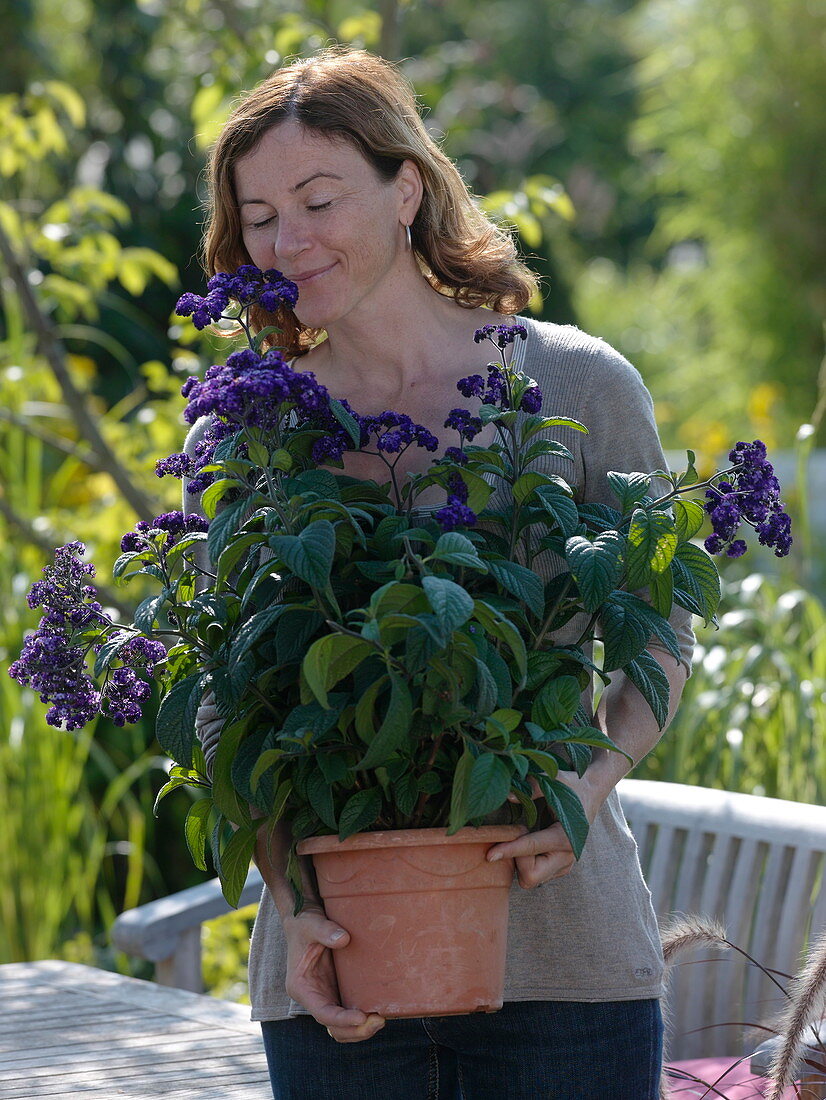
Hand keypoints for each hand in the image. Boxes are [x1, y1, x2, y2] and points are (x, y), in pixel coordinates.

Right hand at [283, 906, 385, 1042]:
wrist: (306, 920)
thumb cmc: (305, 923)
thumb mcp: (311, 924)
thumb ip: (325, 931)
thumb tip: (344, 939)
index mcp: (302, 988)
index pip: (322, 1013)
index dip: (341, 1019)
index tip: (361, 1017)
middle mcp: (314, 997)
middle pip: (334, 1027)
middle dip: (356, 1030)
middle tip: (379, 1020)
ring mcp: (326, 996)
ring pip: (343, 1026)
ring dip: (361, 1029)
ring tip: (381, 1019)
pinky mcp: (337, 991)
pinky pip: (350, 1012)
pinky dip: (363, 1017)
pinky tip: (380, 1010)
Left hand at [486, 772, 600, 889]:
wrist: (592, 793)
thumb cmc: (572, 785)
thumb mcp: (554, 780)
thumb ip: (532, 787)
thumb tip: (508, 796)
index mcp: (565, 837)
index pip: (530, 848)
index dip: (508, 850)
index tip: (490, 855)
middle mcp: (567, 856)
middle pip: (530, 876)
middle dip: (516, 861)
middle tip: (516, 834)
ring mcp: (565, 864)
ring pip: (531, 878)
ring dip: (520, 861)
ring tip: (525, 834)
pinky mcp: (560, 867)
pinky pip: (535, 874)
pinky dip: (526, 862)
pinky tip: (529, 842)